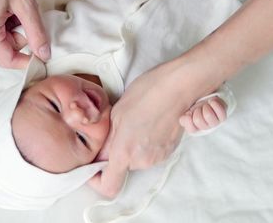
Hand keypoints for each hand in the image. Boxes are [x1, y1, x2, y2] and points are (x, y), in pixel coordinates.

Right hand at [0, 0, 49, 67]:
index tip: (43, 55)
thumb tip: (45, 54)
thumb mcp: (27, 2)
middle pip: (3, 45)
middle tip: (30, 11)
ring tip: (18, 0)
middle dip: (21, 34)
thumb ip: (36, 32)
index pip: (5, 59)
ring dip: (14, 23)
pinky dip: (6, 16)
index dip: (26, 61)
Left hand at [96, 61, 198, 197]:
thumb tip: (100, 154)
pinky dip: (146, 144)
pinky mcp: (168, 152)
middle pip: (121, 168)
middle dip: (116, 153)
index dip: (96, 180)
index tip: (94, 167)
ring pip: (136, 160)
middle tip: (119, 129)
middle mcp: (141, 161)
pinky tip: (149, 124)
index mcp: (123, 152)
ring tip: (137, 123)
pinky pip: (149, 154)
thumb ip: (107, 140)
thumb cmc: (146, 93)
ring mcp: (157, 158)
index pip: (108, 186)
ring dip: (132, 147)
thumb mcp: (116, 113)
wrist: (178, 87)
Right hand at [179, 96, 226, 133]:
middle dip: (197, 110)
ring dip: (205, 107)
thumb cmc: (198, 106)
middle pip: (198, 120)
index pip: (191, 129)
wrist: (210, 100)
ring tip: (206, 105)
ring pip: (208, 115)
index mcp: (195, 127)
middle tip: (199, 107)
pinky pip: (220, 112)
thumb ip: (184, 118)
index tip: (189, 112)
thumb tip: (186, 117)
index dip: (189, 120)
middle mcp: (205, 127)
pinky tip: (211, 102)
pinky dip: (215, 104)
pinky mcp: (222, 117)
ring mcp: (215, 123)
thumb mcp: (188, 112)